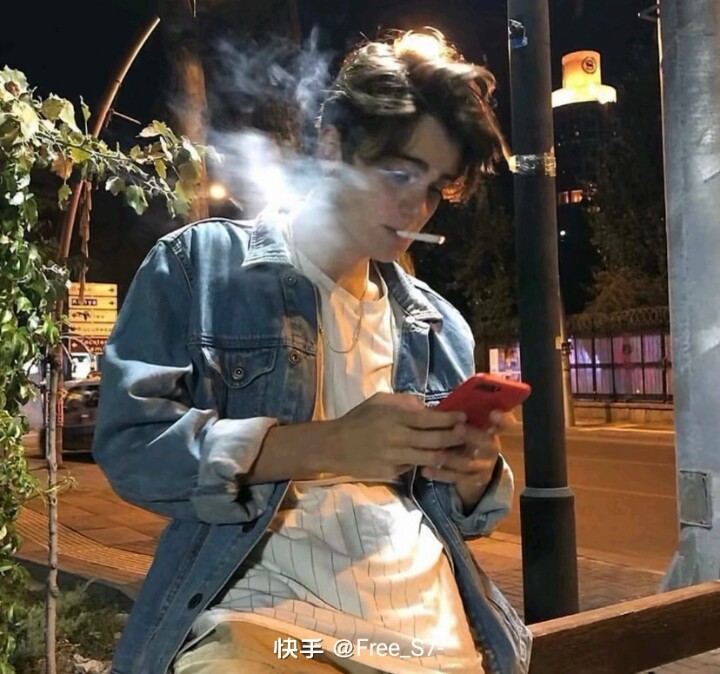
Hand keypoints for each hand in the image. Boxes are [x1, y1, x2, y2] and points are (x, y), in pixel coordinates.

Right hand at [323, 392, 467, 480]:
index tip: (463, 417)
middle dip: (455, 437)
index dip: (449, 419)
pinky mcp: (391, 472)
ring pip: (430, 458)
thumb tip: (426, 405)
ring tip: (455, 449)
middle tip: (466, 434)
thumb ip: (403, 401)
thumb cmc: (358, 419)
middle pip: (435, 440)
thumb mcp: (379, 401)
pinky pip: (414, 467)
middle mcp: (398, 438)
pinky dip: (424, 463)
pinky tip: (432, 459)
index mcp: (395, 417)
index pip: (430, 419)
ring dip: (445, 454)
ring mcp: (395, 457)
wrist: (335, 446)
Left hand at [420, 410, 514, 510]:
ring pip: (470, 463)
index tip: (493, 413)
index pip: (506, 422)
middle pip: (487, 442)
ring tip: (436, 454)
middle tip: (457, 428)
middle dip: (472, 435)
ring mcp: (485, 465)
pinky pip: (458, 478)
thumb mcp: (463, 422)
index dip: (503, 418)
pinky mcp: (474, 480)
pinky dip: (441, 474)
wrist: (473, 463)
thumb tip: (420, 403)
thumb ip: (452, 413)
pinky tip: (425, 470)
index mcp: (492, 428)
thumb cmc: (464, 434)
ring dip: (452, 458)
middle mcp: (492, 446)